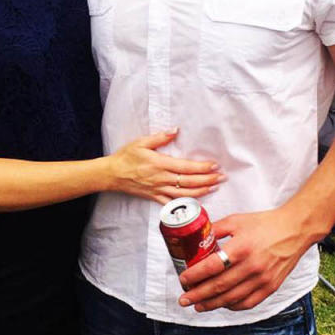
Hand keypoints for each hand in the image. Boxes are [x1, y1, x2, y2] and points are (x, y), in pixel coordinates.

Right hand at [106, 129, 223, 201]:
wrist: (112, 174)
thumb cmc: (126, 157)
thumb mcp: (141, 142)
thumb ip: (160, 137)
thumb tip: (176, 130)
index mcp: (160, 164)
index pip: (187, 167)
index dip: (202, 167)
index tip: (215, 165)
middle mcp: (162, 178)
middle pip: (190, 182)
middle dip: (208, 180)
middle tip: (221, 177)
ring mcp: (159, 190)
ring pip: (185, 194)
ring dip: (202, 191)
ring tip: (214, 187)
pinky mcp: (154, 197)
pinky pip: (172, 203)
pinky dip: (185, 204)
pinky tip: (196, 202)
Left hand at [177, 208, 309, 312]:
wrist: (295, 230)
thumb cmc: (265, 224)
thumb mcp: (237, 220)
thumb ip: (216, 229)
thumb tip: (195, 238)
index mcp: (241, 248)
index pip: (212, 267)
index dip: (195, 276)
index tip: (183, 280)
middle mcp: (252, 266)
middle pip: (219, 287)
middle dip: (198, 295)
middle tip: (183, 300)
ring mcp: (262, 279)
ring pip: (232, 298)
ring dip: (212, 304)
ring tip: (198, 305)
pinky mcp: (271, 287)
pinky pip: (248, 302)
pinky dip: (233, 306)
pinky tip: (222, 304)